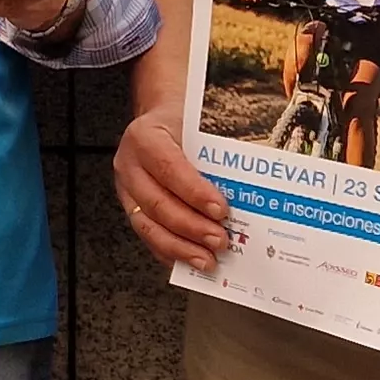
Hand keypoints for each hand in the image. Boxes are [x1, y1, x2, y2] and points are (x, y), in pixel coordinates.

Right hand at [111, 106, 229, 267]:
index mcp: (145, 137)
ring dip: (181, 247)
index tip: (221, 210)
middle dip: (192, 227)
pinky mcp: (131, 208)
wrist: (161, 119)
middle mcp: (130, 165)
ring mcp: (127, 189)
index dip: (195, 192)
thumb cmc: (183, 122)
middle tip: (220, 241)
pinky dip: (171, 252)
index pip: (169, 168)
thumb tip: (252, 179)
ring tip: (207, 259)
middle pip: (158, 203)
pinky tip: (190, 259)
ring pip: (148, 226)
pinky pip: (148, 236)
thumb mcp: (198, 124)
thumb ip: (216, 150)